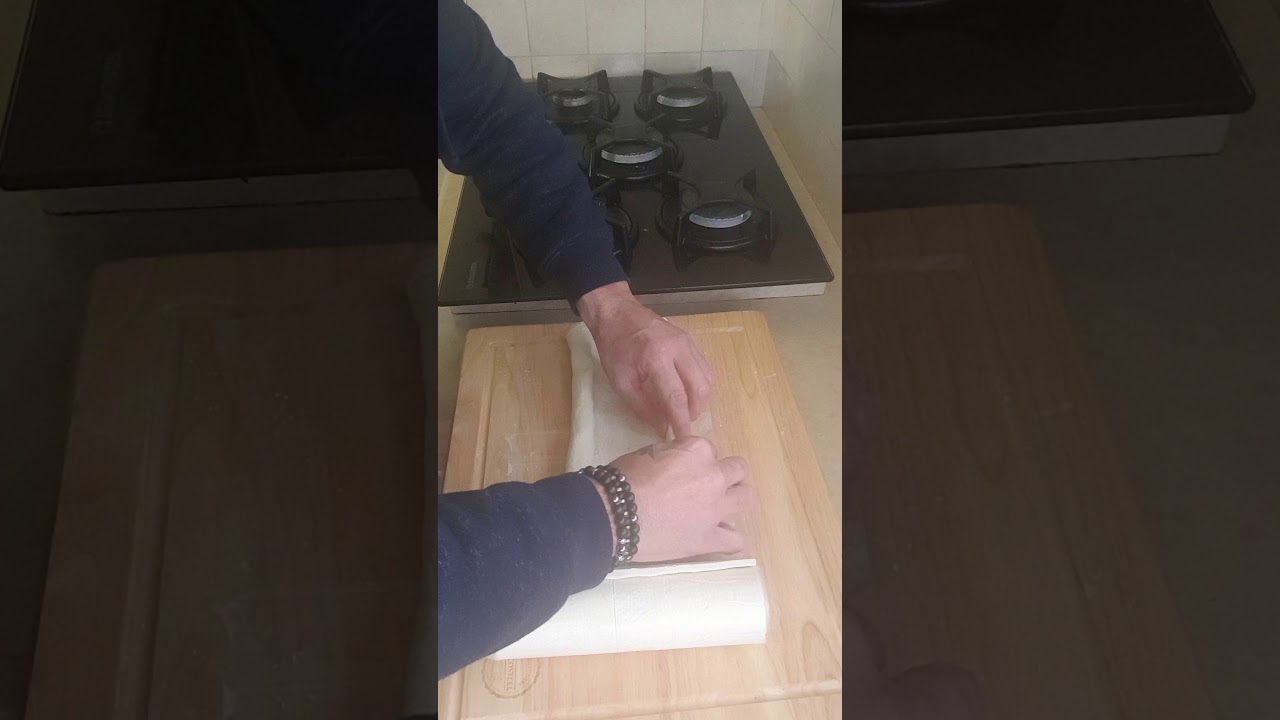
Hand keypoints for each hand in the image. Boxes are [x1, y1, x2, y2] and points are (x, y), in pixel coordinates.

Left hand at [577, 282, 714, 436]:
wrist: (618, 313)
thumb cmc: (614, 348)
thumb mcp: (620, 381)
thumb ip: (642, 405)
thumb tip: (662, 427)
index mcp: (656, 358)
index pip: (676, 396)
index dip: (681, 421)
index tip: (683, 439)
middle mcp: (679, 349)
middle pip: (700, 388)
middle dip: (695, 412)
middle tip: (682, 423)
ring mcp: (689, 343)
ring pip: (707, 379)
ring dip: (700, 400)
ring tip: (683, 410)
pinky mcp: (692, 342)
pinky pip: (704, 369)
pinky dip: (700, 386)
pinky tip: (687, 393)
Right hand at [593, 436, 755, 563]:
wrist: (613, 516)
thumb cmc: (623, 480)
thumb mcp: (648, 452)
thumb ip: (673, 454)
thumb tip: (679, 461)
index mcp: (698, 451)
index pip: (710, 449)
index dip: (698, 459)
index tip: (684, 469)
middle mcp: (714, 477)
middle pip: (737, 469)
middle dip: (725, 474)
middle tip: (706, 485)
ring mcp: (715, 509)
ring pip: (746, 497)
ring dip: (735, 498)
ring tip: (718, 506)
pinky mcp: (709, 539)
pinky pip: (736, 540)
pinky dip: (729, 538)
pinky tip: (718, 536)